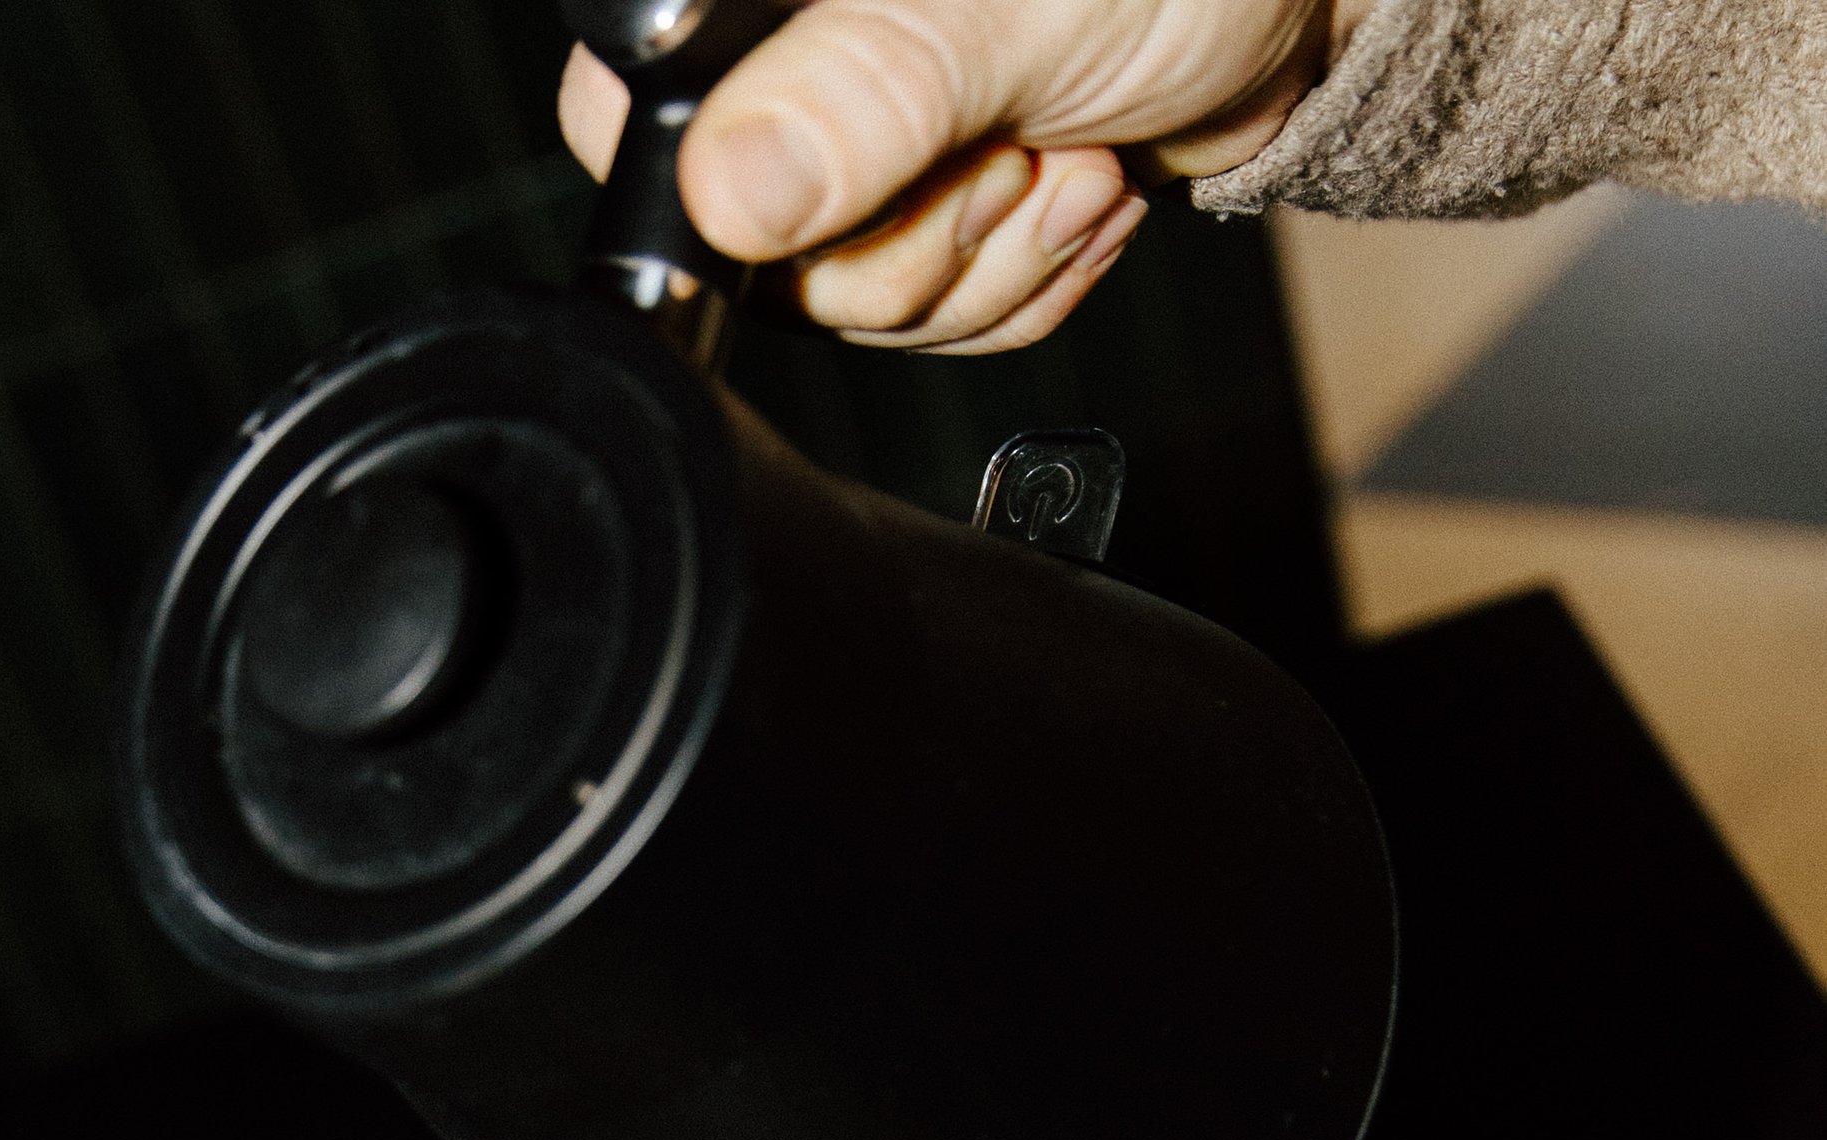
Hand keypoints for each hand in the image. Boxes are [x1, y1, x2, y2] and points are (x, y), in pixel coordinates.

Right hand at [559, 0, 1358, 353]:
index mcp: (754, 3)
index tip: (916, 149)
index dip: (768, 192)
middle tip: (1017, 144)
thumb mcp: (1014, 15)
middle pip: (764, 257)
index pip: (641, 134)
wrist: (1280, 5)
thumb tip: (728, 186)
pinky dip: (1019, 282)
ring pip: (850, 307)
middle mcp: (776, 70)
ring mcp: (840, 146)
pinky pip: (924, 325)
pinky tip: (1067, 187)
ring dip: (991, 260)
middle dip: (926, 233)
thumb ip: (868, 95)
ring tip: (1062, 155)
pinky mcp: (906, 211)